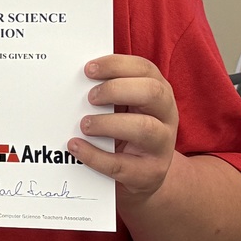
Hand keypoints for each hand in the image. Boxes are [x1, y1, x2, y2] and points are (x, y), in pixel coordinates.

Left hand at [68, 54, 178, 197]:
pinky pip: (121, 163)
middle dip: (116, 90)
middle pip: (152, 92)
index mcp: (159, 91)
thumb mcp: (124, 106)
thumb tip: (74, 78)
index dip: (116, 65)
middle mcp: (166, 115)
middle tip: (90, 98)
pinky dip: (94, 155)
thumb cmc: (126, 129)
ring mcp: (162, 145)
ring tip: (84, 125)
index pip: (144, 69)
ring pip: (144, 129)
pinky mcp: (149, 173)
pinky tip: (76, 147)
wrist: (143, 174)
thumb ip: (108, 91)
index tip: (88, 69)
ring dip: (108, 124)